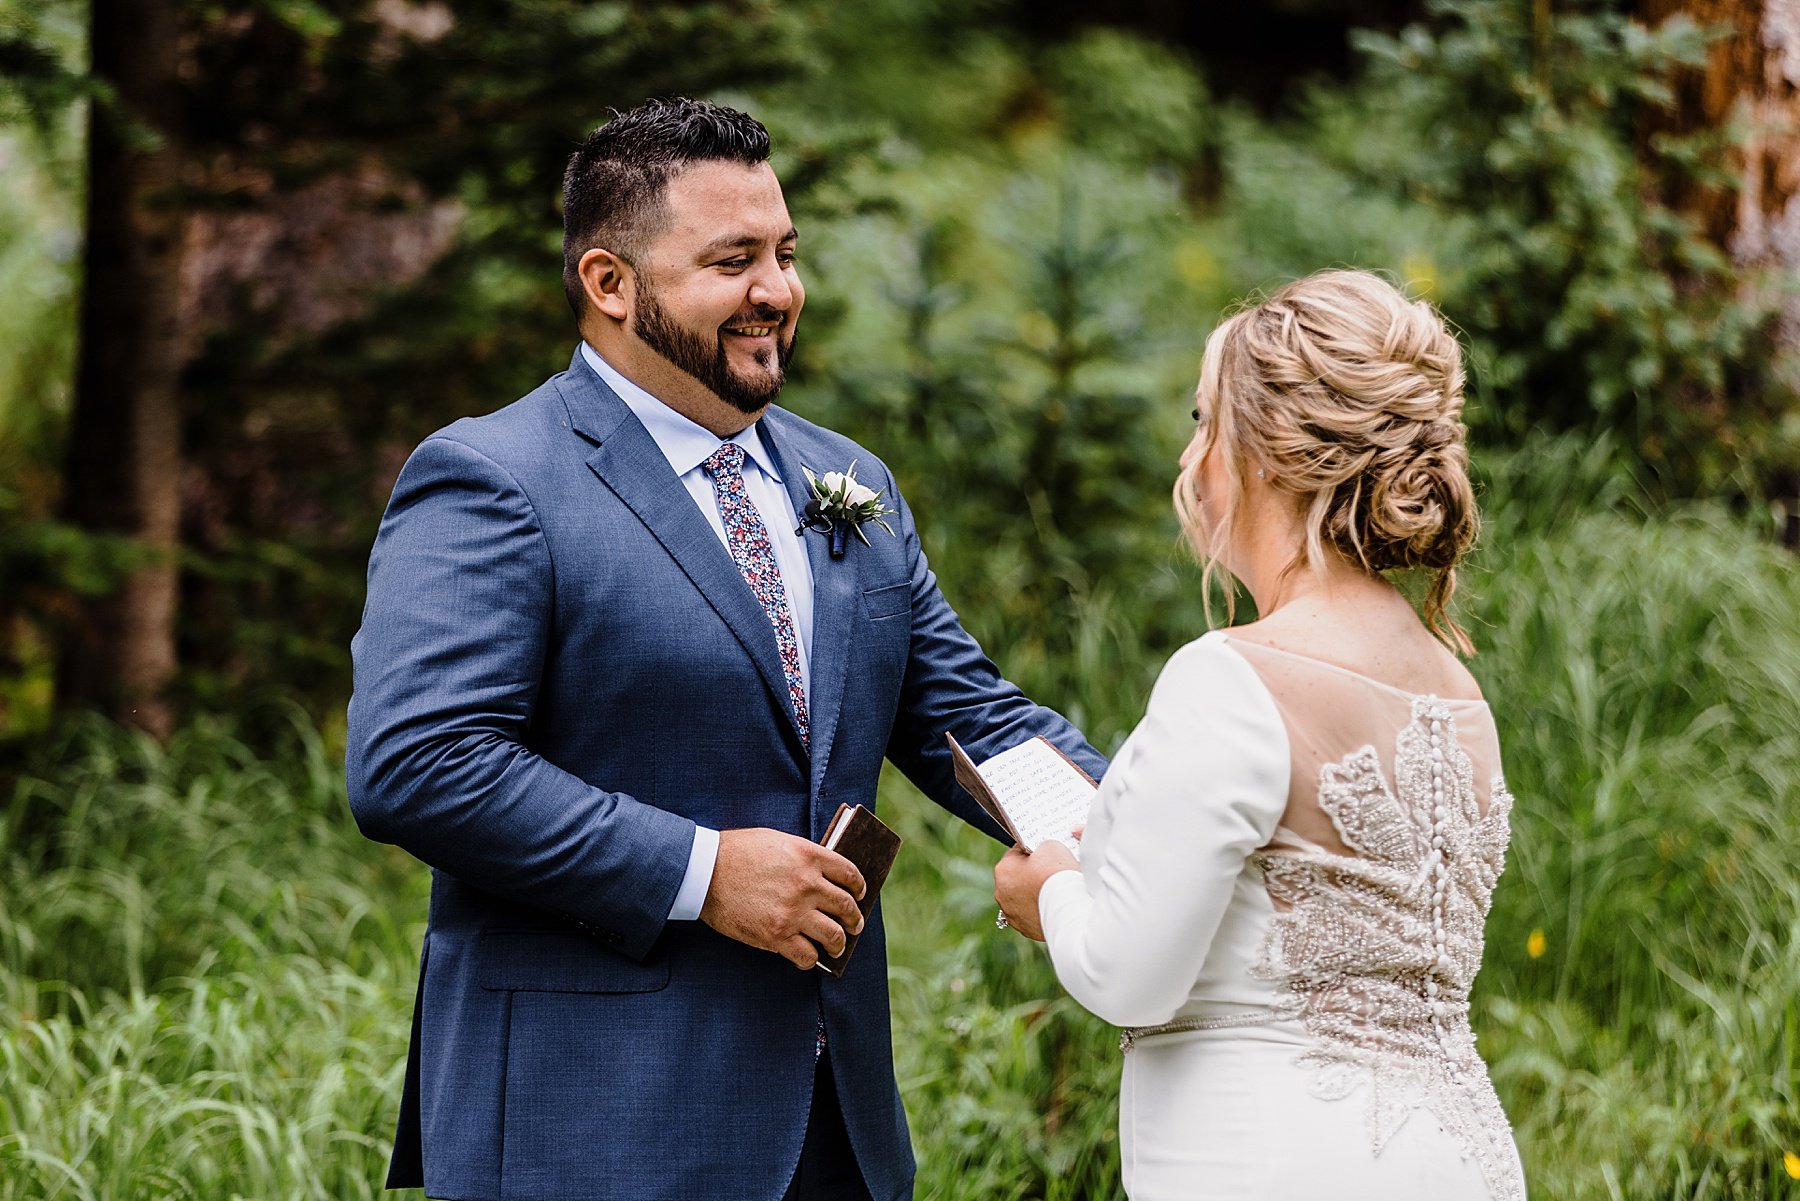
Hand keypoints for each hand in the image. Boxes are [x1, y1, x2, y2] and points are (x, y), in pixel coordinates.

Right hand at [700, 827, 866, 969]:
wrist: (705, 871)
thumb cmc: (738, 852)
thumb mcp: (778, 841)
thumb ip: (805, 856)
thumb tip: (826, 874)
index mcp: (808, 856)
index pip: (849, 873)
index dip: (859, 886)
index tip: (859, 893)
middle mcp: (806, 884)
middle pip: (846, 906)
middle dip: (855, 919)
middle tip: (855, 924)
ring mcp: (793, 912)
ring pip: (834, 935)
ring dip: (839, 943)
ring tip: (837, 945)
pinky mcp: (776, 936)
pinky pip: (807, 956)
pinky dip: (811, 959)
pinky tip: (808, 956)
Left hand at [993, 839, 1079, 942]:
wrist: (1070, 909)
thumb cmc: (1057, 875)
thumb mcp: (1050, 845)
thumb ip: (1041, 845)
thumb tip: (1042, 850)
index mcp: (1003, 870)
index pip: (1016, 853)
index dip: (1032, 850)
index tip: (1045, 853)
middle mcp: (1002, 894)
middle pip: (1018, 877)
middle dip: (1032, 874)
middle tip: (1051, 871)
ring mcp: (1013, 915)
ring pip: (1024, 898)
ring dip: (1036, 893)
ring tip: (1055, 890)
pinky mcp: (1026, 929)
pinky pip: (1033, 915)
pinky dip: (1042, 909)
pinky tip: (1055, 904)